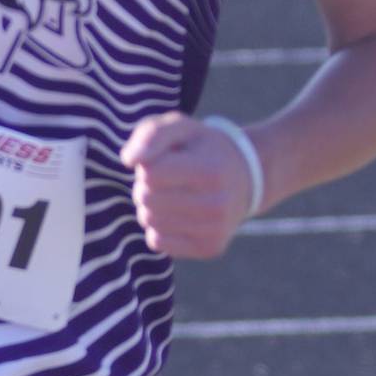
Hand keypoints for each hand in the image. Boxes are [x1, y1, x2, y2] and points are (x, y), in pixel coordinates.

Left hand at [122, 113, 255, 259]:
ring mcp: (215, 230)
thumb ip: (151, 135)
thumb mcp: (181, 128)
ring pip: (149, 220)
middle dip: (146, 185)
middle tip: (167, 178)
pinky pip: (157, 241)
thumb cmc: (203, 149)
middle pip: (146, 198)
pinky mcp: (209, 248)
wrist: (245, 179)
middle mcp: (217, 204)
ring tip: (173, 194)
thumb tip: (129, 160)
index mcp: (211, 171)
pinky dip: (159, 227)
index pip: (149, 173)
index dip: (148, 164)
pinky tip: (177, 214)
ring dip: (151, 206)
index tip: (165, 160)